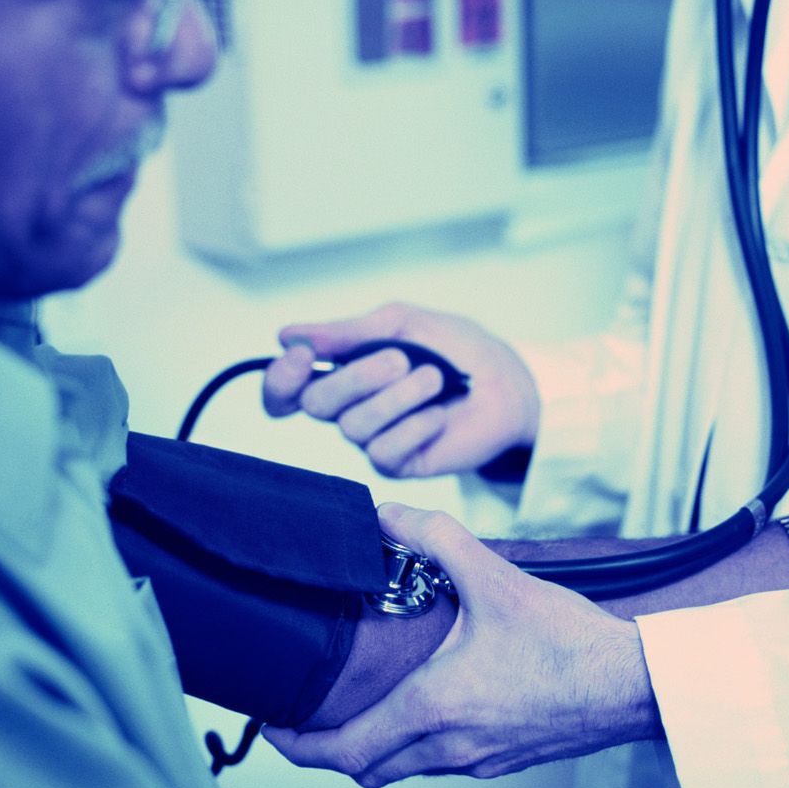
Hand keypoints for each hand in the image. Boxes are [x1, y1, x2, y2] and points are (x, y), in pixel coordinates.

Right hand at [262, 303, 538, 478]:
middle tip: (400, 360)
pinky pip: (384, 451)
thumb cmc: (456, 349)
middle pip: (317, 404)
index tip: (302, 356)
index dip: (281, 378)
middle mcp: (349, 407)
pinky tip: (438, 414)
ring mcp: (373, 438)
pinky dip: (414, 426)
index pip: (286, 389)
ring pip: (354, 426)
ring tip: (433, 379)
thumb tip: (288, 336)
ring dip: (396, 398)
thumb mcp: (402, 324)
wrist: (507, 383)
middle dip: (356, 378)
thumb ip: (348, 333)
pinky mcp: (399, 463)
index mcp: (342, 370)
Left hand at [262, 503, 659, 786]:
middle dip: (327, 749)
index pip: (341, 752)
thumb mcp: (495, 578)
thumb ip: (435, 539)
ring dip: (374, 746)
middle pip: (364, 770)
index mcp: (433, 708)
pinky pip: (440, 763)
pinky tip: (429, 703)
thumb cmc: (570, 644)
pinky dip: (415, 744)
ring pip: (403, 769)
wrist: (633, 686)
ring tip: (361, 705)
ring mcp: (479, 760)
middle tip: (306, 717)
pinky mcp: (505, 759)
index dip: (296, 743)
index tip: (274, 723)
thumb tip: (386, 515)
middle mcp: (449, 747)